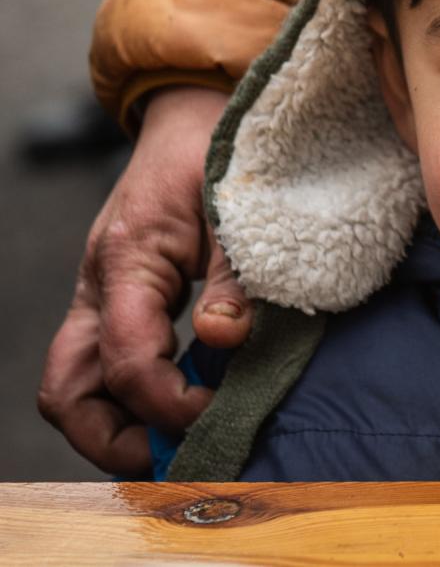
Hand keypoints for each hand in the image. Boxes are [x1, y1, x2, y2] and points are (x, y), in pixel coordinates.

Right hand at [37, 85, 242, 473]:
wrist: (194, 117)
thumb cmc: (215, 155)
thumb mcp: (237, 210)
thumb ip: (236, 278)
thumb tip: (224, 341)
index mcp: (126, 262)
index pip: (125, 359)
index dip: (166, 401)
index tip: (214, 413)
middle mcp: (98, 287)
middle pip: (68, 391)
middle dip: (114, 439)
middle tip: (177, 457)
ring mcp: (99, 296)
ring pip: (74, 384)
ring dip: (116, 425)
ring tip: (177, 442)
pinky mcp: (115, 301)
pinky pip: (101, 363)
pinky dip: (129, 396)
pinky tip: (181, 403)